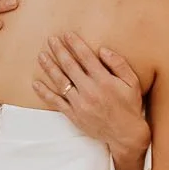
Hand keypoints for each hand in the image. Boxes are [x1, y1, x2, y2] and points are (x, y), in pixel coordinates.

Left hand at [33, 33, 149, 169]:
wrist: (125, 134)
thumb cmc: (130, 105)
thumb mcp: (132, 82)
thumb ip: (118, 64)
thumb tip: (102, 50)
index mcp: (104, 80)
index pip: (86, 57)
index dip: (75, 44)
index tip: (67, 34)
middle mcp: (90, 90)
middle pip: (70, 66)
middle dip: (59, 51)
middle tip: (51, 40)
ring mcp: (80, 103)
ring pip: (60, 81)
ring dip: (49, 67)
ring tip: (41, 55)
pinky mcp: (73, 115)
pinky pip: (56, 102)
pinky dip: (45, 93)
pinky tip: (36, 83)